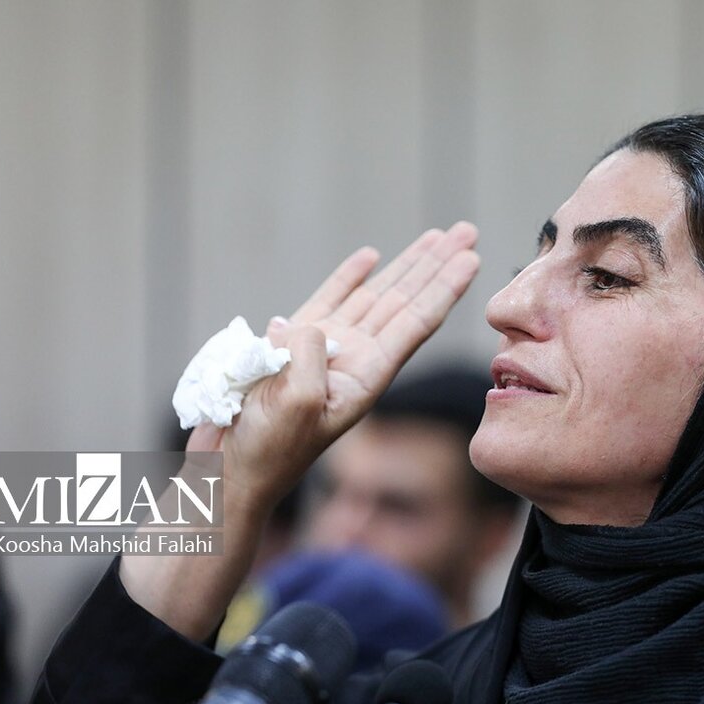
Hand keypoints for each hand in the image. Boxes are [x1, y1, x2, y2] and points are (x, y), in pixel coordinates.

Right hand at [193, 222, 479, 515]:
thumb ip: (308, 359)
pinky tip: (371, 257)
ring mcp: (326, 350)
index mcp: (366, 376)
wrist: (230, 472)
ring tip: (437, 237)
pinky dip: (349, 277)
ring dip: (406, 265)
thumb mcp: (293, 405)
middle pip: (406, 301)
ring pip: (375, 295)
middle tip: (468, 231)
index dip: (444, 288)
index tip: (473, 258)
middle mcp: (355, 359)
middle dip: (436, 266)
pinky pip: (329, 301)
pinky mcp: (293, 345)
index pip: (415, 323)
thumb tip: (308, 326)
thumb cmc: (266, 450)